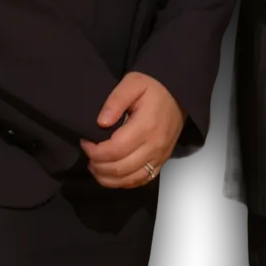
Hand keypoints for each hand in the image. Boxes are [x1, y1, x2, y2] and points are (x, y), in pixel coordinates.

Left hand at [81, 72, 185, 188]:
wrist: (179, 94)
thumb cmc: (153, 87)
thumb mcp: (133, 83)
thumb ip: (115, 100)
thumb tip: (101, 123)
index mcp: (146, 127)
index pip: (114, 150)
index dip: (94, 151)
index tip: (85, 142)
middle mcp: (155, 146)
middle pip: (119, 169)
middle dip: (97, 165)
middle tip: (89, 154)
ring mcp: (160, 156)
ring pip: (129, 179)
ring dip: (107, 178)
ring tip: (96, 166)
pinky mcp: (162, 161)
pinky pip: (142, 180)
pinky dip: (124, 182)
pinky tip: (113, 174)